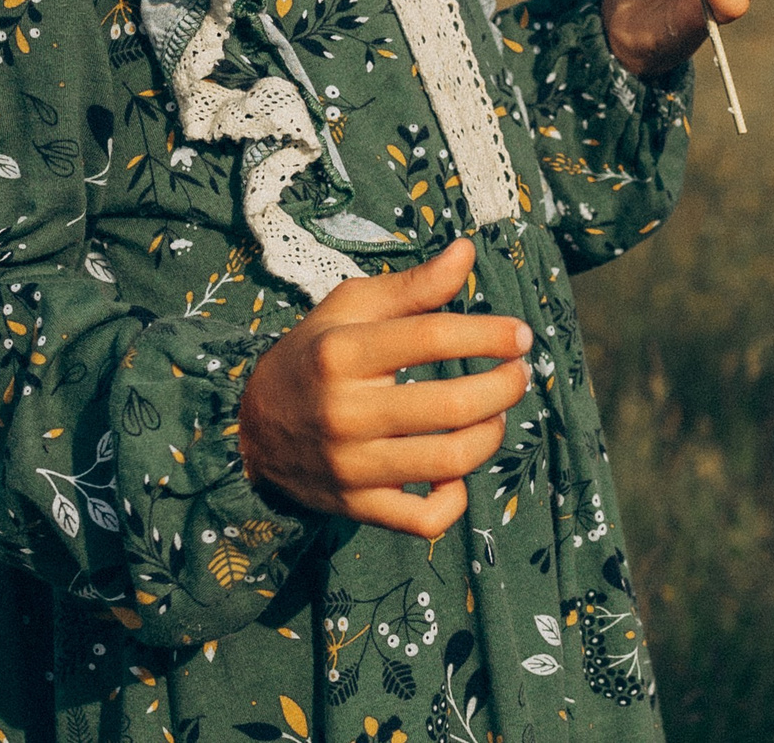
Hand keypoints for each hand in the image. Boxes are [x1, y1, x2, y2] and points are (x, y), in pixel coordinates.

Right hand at [236, 239, 531, 536]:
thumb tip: (467, 252)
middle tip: (519, 374)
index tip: (520, 335)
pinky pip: (424, 519)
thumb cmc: (316, 354)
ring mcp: (350, 466)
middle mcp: (345, 413)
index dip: (489, 334)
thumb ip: (414, 284)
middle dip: (504, 387)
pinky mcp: (356, 507)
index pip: (432, 338)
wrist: (253, 428)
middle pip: (450, 404)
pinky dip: (455, 501)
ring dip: (491, 435)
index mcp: (342, 353)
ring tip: (496, 415)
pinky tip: (456, 472)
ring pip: (448, 462)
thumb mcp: (352, 307)